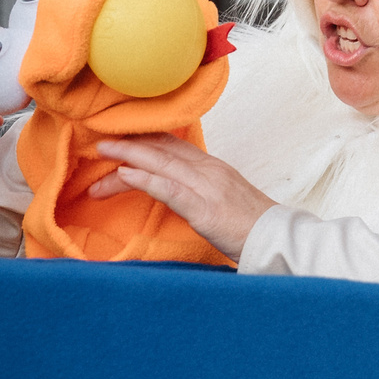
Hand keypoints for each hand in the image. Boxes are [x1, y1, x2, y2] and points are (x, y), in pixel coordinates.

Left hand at [88, 135, 276, 258]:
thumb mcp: (226, 200)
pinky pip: (170, 189)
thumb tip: (179, 190)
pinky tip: (125, 174)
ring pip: (161, 164)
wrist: (279, 241)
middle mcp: (209, 171)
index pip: (173, 145)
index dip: (144, 138)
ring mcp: (207, 188)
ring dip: (128, 156)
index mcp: (213, 168)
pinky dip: (145, 179)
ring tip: (102, 153)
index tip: (120, 137)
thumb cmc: (253, 227)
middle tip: (99, 144)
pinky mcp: (205, 210)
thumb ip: (203, 190)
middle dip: (128, 145)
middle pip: (162, 151)